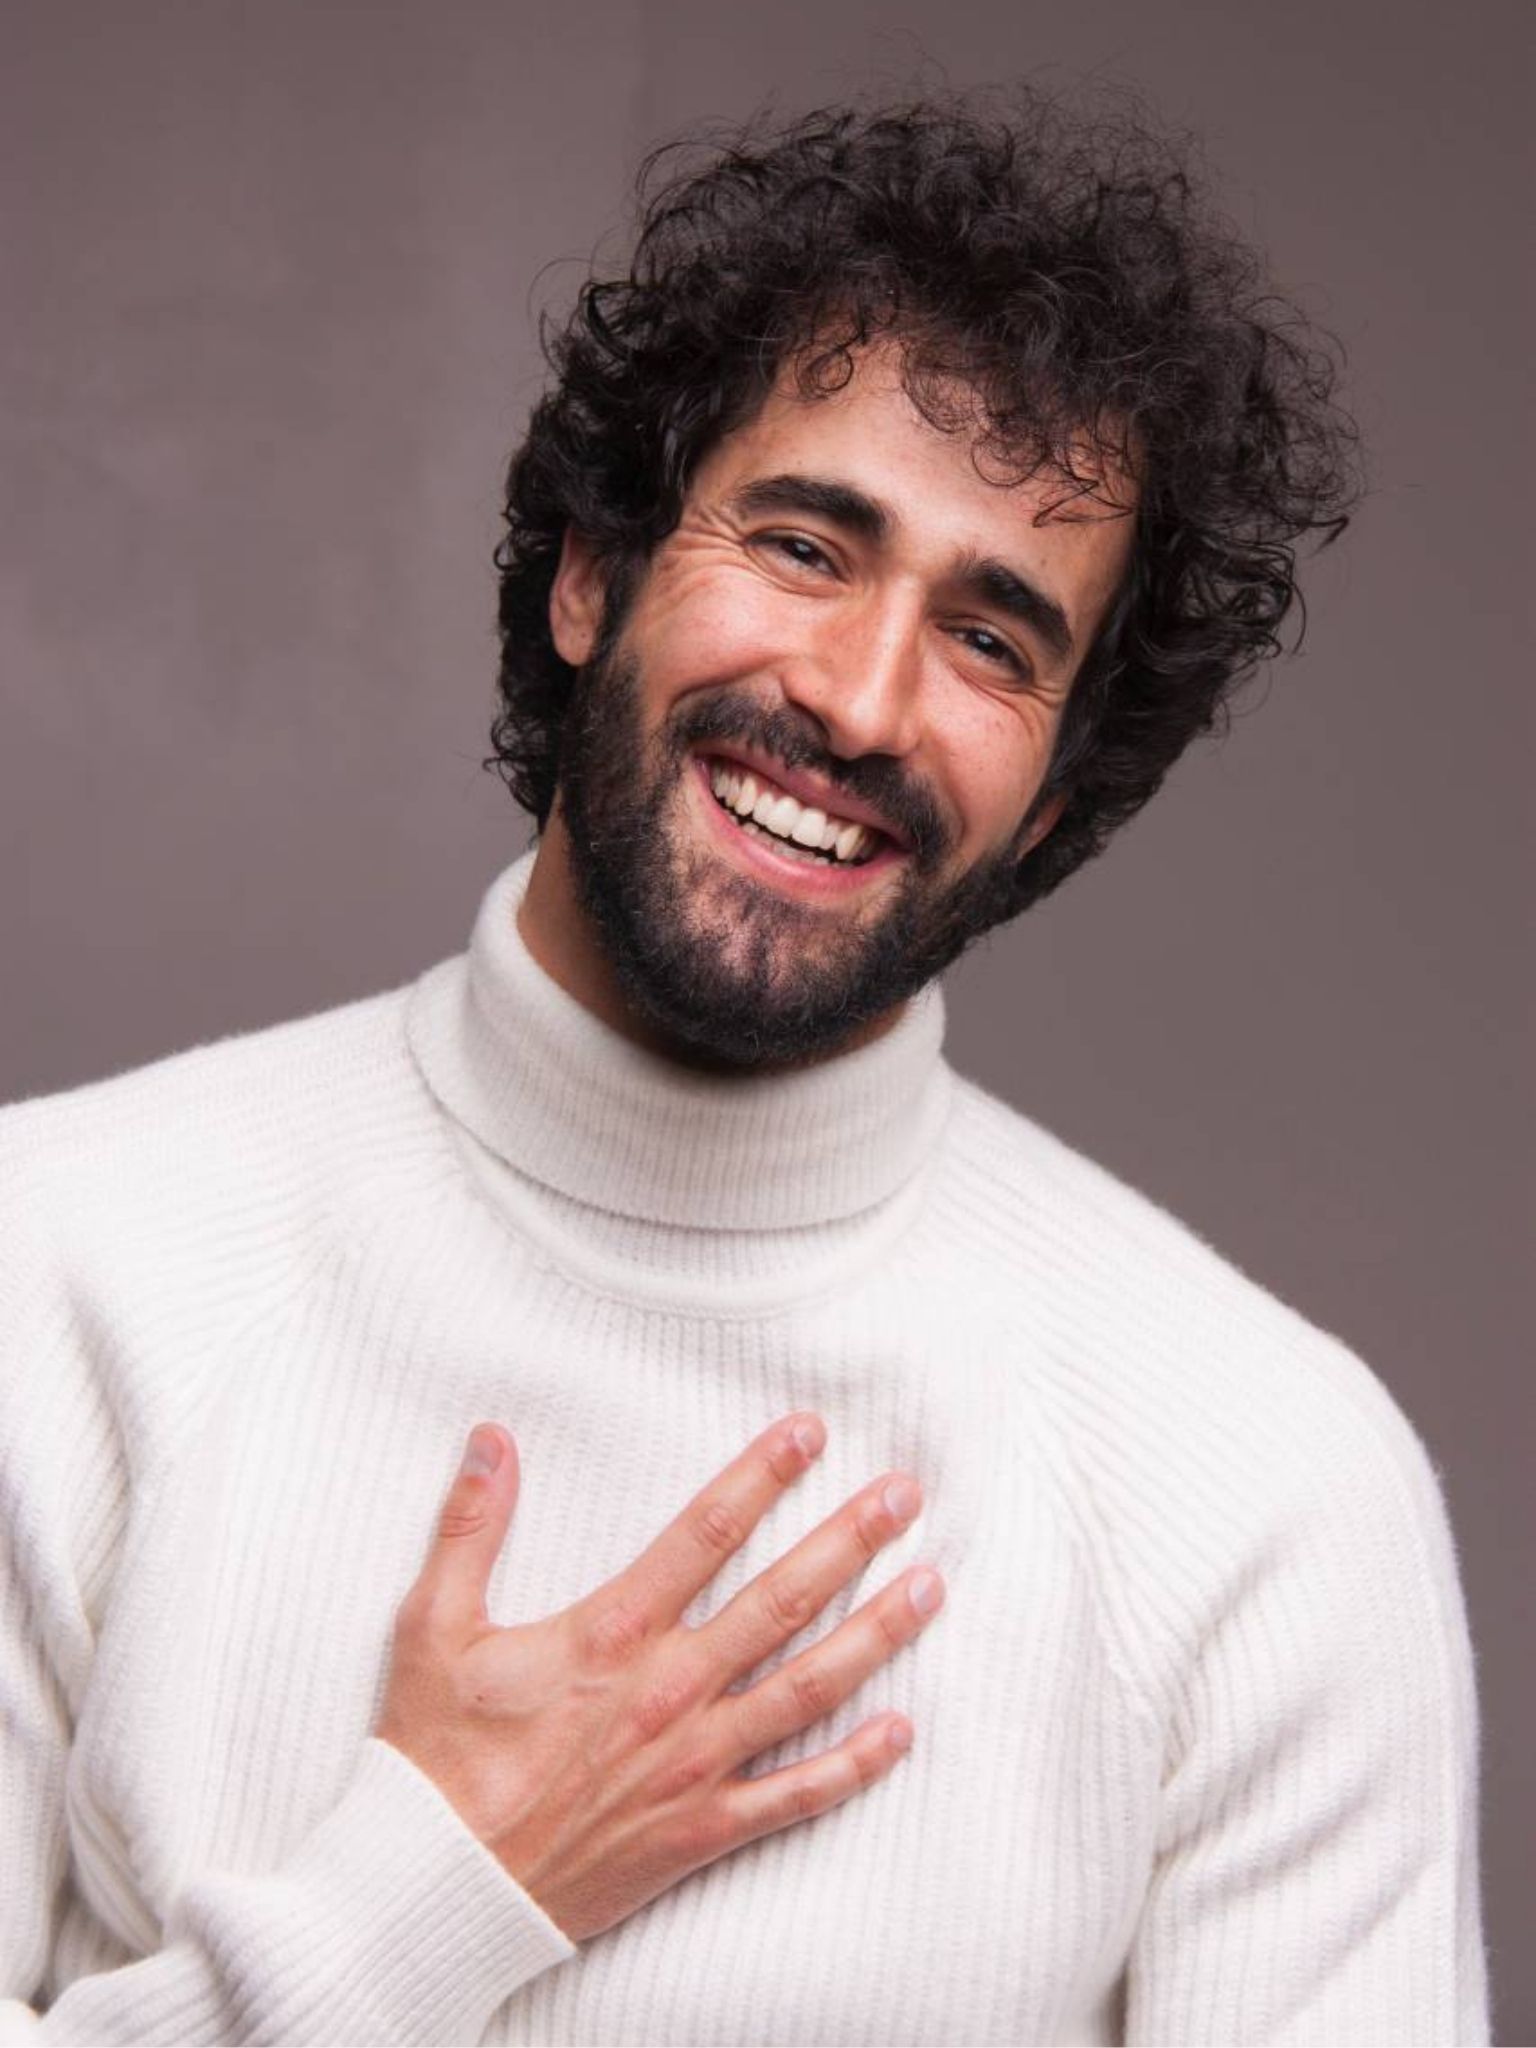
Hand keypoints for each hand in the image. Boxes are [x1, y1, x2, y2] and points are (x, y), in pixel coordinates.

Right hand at [374, 1412, 942, 1942]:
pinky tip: (901, 1730)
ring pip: (807, 1687)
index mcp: (612, 1634)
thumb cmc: (435, 1756)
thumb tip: (490, 1437)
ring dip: (876, 1633)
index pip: (704, 1534)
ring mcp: (694, 1764)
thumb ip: (470, 1525)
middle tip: (904, 1495)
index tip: (810, 1432)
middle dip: (850, 1540)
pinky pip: (794, 1796)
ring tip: (930, 1586)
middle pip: (781, 1599)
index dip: (761, 1475)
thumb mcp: (434, 1625)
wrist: (436, 1884)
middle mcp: (669, 1691)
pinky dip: (853, 1765)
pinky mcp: (700, 1829)